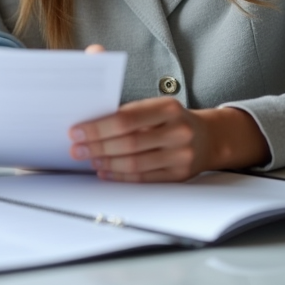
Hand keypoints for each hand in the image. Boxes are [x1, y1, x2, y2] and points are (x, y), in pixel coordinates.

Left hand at [70, 96, 214, 182]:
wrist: (208, 138)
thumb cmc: (172, 119)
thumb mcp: (156, 106)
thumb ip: (128, 111)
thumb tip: (91, 121)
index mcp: (168, 108)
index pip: (125, 119)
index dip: (98, 127)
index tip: (76, 131)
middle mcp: (177, 131)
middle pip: (128, 143)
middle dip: (97, 147)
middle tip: (77, 149)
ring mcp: (181, 155)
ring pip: (135, 163)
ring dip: (107, 163)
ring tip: (89, 159)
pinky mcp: (179, 175)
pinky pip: (144, 178)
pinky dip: (121, 176)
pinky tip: (106, 171)